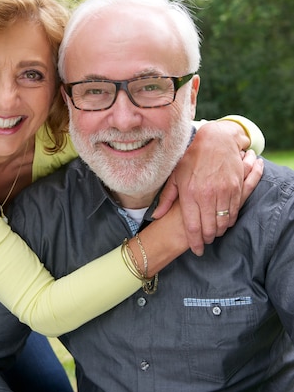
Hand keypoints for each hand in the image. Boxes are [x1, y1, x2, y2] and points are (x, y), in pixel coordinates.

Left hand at [153, 121, 262, 255]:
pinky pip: (234, 213)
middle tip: (205, 241)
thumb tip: (155, 216)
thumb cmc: (193, 158)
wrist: (217, 141)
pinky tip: (224, 221)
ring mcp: (223, 192)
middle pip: (209, 229)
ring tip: (214, 232)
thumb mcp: (176, 176)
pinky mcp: (236, 188)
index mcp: (190, 194)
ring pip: (223, 223)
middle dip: (208, 239)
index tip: (196, 250)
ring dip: (219, 231)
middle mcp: (207, 195)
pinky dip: (229, 221)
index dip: (195, 243)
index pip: (193, 227)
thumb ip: (167, 198)